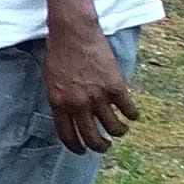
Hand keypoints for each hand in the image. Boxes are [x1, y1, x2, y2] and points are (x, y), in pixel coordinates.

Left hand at [44, 22, 138, 153]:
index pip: (67, 136)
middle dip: (100, 147)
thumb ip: (60, 100)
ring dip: (119, 132)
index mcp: (58, 103)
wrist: (73, 32)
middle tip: (105, 146)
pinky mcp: (116, 87)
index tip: (82, 151)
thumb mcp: (51, 80)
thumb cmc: (59, 53)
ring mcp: (98, 97)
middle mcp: (78, 104)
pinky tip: (132, 114)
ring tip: (121, 130)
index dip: (77, 148)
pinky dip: (132, 115)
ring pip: (114, 129)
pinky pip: (129, 110)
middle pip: (92, 138)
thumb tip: (70, 117)